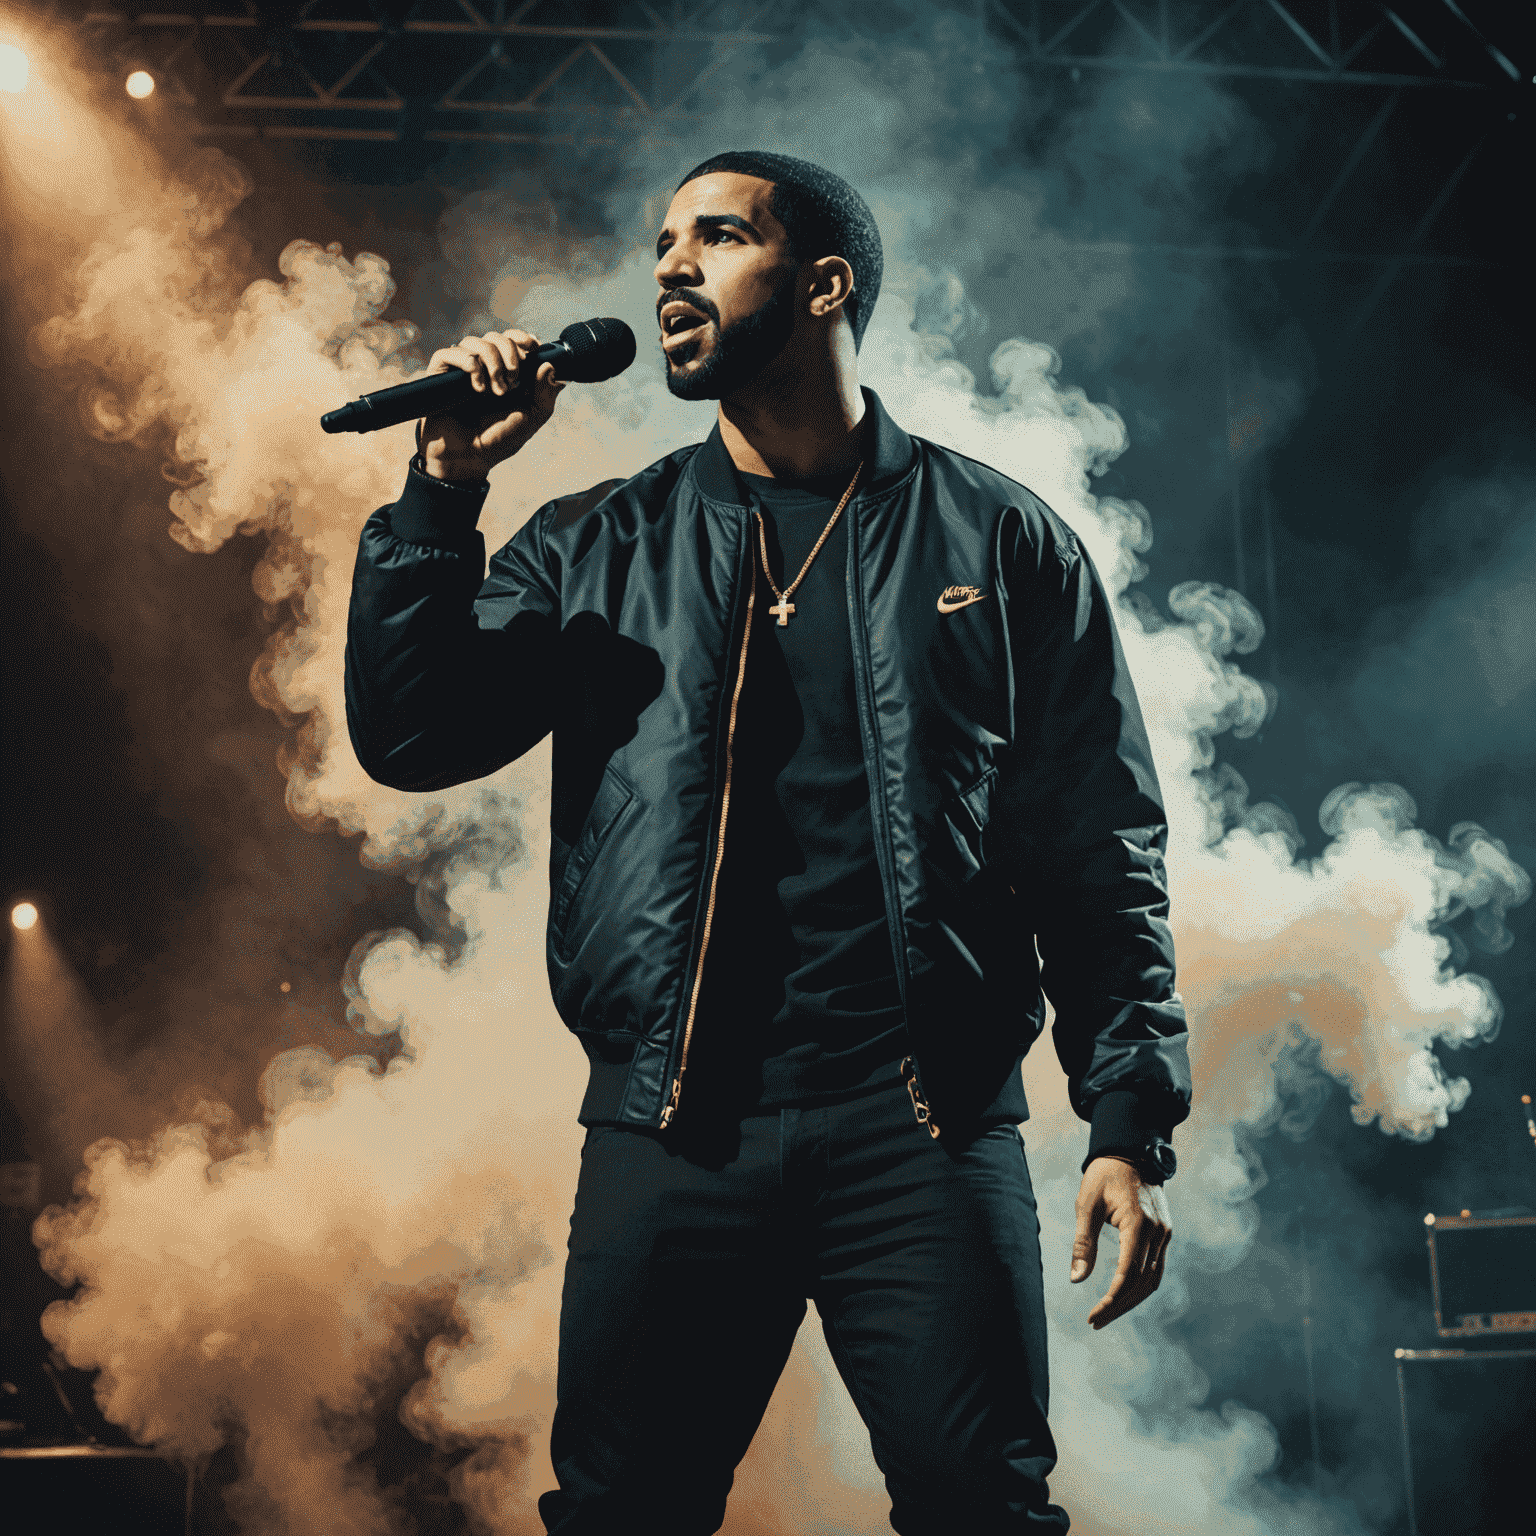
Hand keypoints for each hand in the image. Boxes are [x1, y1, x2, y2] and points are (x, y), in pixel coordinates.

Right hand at [417, 328, 564, 480]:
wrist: (470, 458)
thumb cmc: (498, 440)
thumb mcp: (531, 418)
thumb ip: (544, 394)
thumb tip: (551, 366)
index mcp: (505, 372)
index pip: (511, 339)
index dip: (522, 338)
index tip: (533, 347)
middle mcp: (483, 367)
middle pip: (495, 336)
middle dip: (509, 354)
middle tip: (513, 381)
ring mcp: (461, 370)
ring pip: (474, 341)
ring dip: (491, 362)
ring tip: (494, 391)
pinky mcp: (440, 375)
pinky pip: (449, 352)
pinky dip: (467, 362)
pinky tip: (477, 386)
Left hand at [1070, 1155, 1171, 1328]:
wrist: (1130, 1152)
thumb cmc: (1103, 1176)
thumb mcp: (1086, 1206)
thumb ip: (1084, 1243)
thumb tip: (1076, 1280)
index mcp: (1139, 1224)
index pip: (1127, 1275)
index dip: (1111, 1300)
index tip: (1093, 1316)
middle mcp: (1158, 1232)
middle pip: (1143, 1283)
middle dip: (1119, 1305)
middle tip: (1096, 1321)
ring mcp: (1165, 1234)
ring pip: (1153, 1280)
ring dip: (1131, 1300)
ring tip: (1107, 1313)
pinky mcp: (1165, 1234)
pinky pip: (1156, 1268)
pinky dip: (1140, 1285)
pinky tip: (1122, 1294)